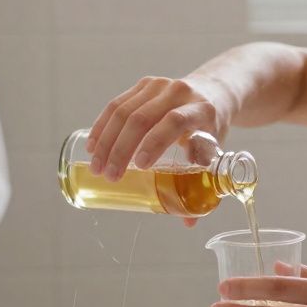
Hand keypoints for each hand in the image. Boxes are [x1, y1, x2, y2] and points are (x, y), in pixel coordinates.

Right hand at [86, 75, 233, 226]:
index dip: (155, 142)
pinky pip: (116, 104)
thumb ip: (202, 183)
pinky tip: (93, 145)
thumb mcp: (213, 151)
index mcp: (201, 110)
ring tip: (97, 166)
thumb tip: (188, 221)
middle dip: (121, 150)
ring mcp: (159, 85)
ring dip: (106, 141)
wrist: (212, 94)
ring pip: (124, 111)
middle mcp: (179, 92)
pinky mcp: (143, 84)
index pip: (174, 122)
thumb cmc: (210, 129)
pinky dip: (102, 126)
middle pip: (142, 118)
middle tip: (110, 176)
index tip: (140, 167)